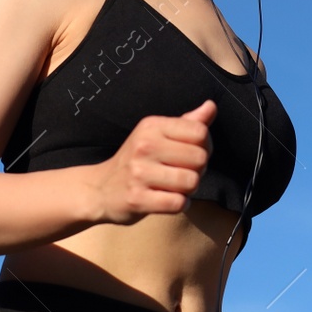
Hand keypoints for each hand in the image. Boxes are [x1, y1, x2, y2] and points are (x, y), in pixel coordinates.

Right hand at [91, 100, 215, 224]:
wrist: (100, 189)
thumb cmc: (136, 161)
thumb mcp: (157, 135)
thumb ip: (186, 123)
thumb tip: (211, 107)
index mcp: (151, 126)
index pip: (200, 132)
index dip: (205, 146)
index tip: (190, 154)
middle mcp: (144, 145)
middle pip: (200, 158)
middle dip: (198, 170)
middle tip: (182, 173)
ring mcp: (139, 173)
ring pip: (191, 181)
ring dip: (189, 189)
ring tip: (174, 187)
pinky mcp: (137, 199)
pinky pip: (178, 203)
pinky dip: (179, 205)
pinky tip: (168, 200)